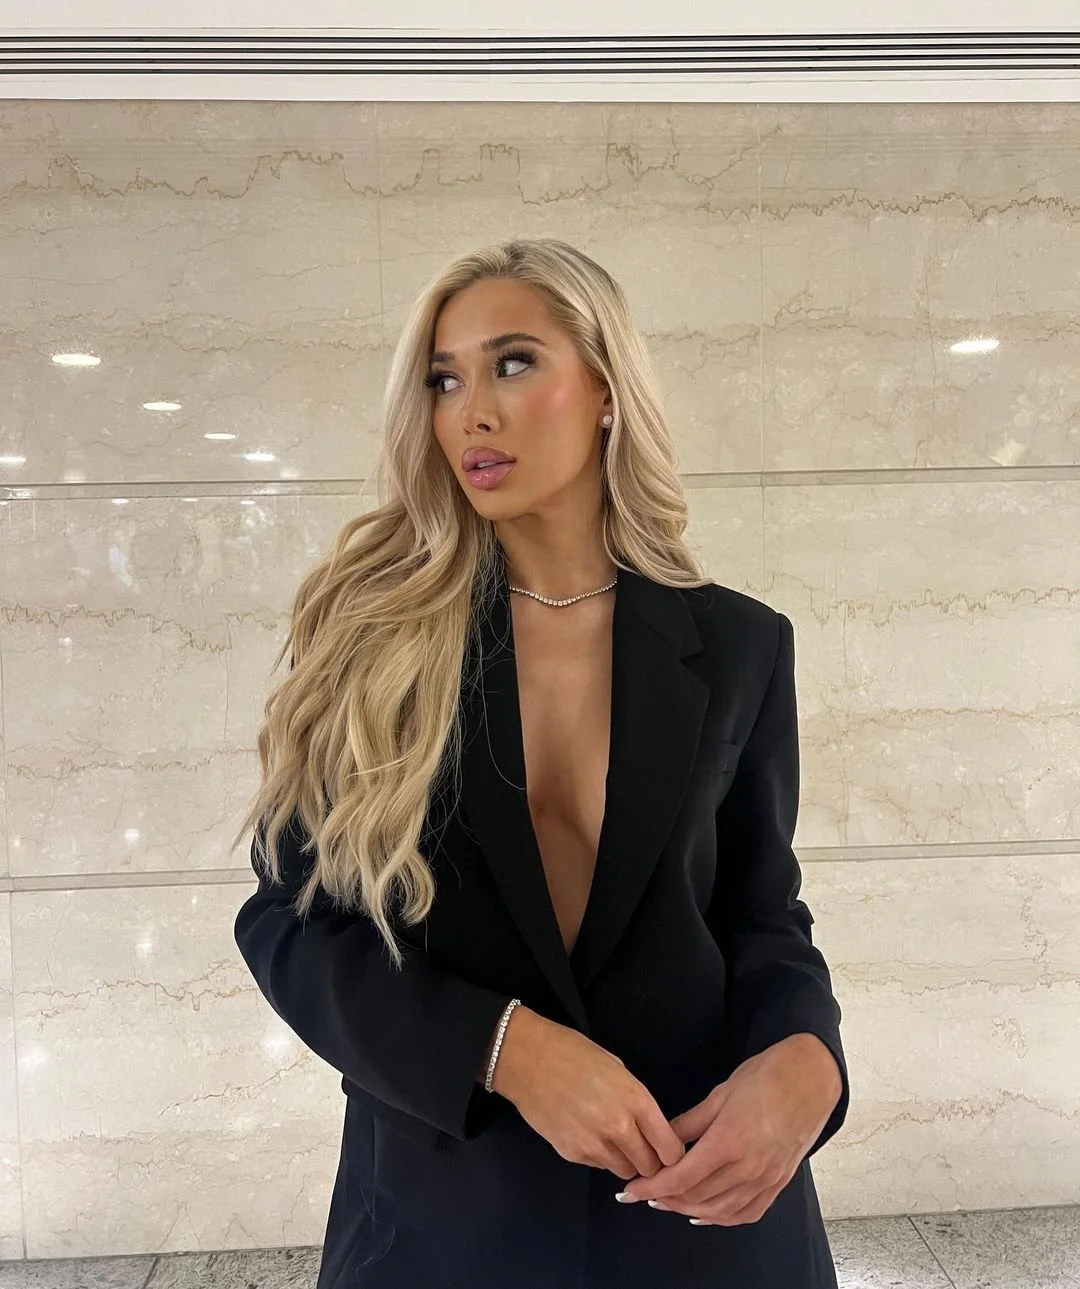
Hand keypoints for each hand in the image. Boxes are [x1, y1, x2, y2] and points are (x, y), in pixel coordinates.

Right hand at [492, 1007, 686, 1180]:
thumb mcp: (617, 1069)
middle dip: (650, 1160)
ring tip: (613, 1139)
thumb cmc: (574, 1053)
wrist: (527, 1059)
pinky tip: (588, 1133)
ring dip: (625, 1160)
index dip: (672, 1154)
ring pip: (624, 1171)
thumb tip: (648, 1129)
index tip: (667, 1149)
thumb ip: (636, 1102)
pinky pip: (598, 1165)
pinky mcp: (571, 1154)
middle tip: (642, 1147)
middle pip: (650, 1167)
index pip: (670, 1149)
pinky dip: (600, 1156)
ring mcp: (593, 1145)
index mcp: (636, 1100)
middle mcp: (619, 1128)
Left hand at [614, 1034, 842, 1225]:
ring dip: (689, 1210)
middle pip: (696, 1197)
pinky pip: (747, 1213)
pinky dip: (722, 1218)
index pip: (681, 1177)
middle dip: (665, 1199)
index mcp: (728, 1142)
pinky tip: (705, 1214)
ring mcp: (765, 1179)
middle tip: (644, 1193)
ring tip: (668, 1202)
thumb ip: (689, 1123)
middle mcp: (747, 1167)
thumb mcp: (719, 1094)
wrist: (810, 1079)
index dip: (652, 1187)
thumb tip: (662, 1140)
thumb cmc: (765, 1078)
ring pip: (719, 1211)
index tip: (631, 1191)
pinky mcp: (778, 1183)